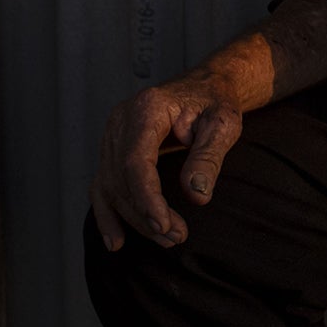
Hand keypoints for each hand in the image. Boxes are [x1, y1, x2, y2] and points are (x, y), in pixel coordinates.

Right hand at [88, 73, 245, 251]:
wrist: (206, 85)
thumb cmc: (216, 101)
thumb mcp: (224, 123)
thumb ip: (209, 157)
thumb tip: (197, 196)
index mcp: (147, 108)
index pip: (135, 161)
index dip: (146, 197)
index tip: (164, 225)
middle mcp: (121, 120)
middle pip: (121, 178)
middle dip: (145, 213)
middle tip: (177, 236)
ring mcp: (112, 135)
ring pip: (111, 187)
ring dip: (134, 219)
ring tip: (167, 239)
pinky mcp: (112, 149)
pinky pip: (103, 186)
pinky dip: (107, 214)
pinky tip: (116, 241)